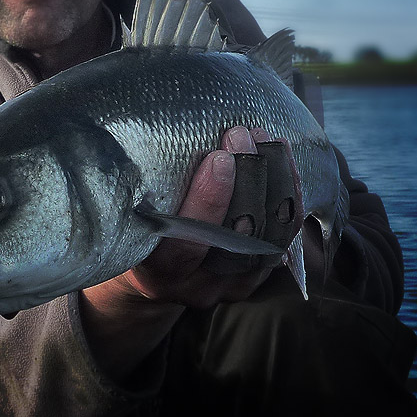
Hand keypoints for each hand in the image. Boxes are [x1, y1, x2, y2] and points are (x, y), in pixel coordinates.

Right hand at [115, 125, 302, 307]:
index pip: (186, 244)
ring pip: (268, 235)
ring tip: (263, 138)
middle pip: (237, 238)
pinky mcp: (258, 274)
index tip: (218, 158)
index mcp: (159, 273)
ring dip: (272, 180)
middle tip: (242, 134)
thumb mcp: (130, 217)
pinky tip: (279, 156)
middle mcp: (199, 285)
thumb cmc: (136, 232)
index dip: (208, 203)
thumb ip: (145, 193)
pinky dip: (286, 192)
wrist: (155, 272)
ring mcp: (233, 284)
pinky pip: (283, 234)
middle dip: (247, 179)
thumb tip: (160, 130)